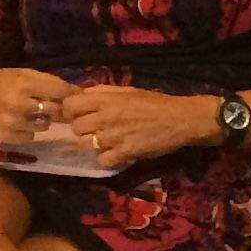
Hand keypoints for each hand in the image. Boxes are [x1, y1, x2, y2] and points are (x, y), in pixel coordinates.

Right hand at [0, 66, 75, 145]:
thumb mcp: (20, 74)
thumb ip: (47, 82)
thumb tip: (77, 93)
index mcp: (25, 82)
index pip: (62, 91)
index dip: (69, 95)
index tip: (71, 98)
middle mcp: (20, 103)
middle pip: (56, 110)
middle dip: (54, 108)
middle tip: (44, 105)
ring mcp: (12, 122)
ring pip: (44, 126)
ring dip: (39, 120)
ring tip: (24, 112)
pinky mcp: (5, 137)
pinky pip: (30, 137)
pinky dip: (26, 131)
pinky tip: (14, 122)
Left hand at [47, 83, 215, 170]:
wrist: (180, 119)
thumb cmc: (154, 103)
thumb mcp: (127, 90)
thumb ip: (102, 92)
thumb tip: (80, 94)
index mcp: (105, 99)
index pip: (70, 106)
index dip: (71, 111)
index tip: (79, 114)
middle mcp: (105, 117)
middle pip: (76, 127)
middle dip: (83, 129)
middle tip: (97, 130)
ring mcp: (114, 136)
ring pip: (87, 144)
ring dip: (94, 144)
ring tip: (108, 142)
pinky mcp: (125, 153)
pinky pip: (103, 160)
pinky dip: (108, 158)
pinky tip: (118, 153)